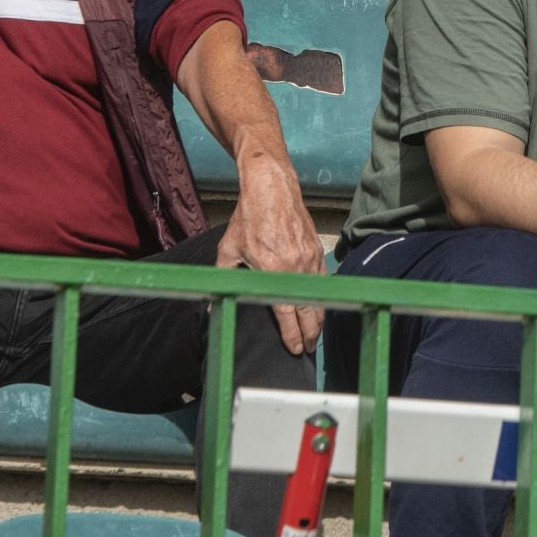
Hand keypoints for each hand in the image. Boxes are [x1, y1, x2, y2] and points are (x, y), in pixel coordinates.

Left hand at [217, 149, 324, 354]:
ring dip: (319, 318)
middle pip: (309, 311)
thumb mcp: (229, 248)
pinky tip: (320, 306)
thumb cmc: (248, 217)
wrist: (271, 188)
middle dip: (310, 334)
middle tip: (308, 349)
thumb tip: (212, 303)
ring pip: (319, 298)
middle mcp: (296, 268)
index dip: (292, 335)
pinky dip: (323, 297)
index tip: (294, 349)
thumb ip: (223, 277)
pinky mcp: (317, 250)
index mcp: (273, 270)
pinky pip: (323, 281)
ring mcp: (310, 258)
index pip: (286, 313)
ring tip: (315, 334)